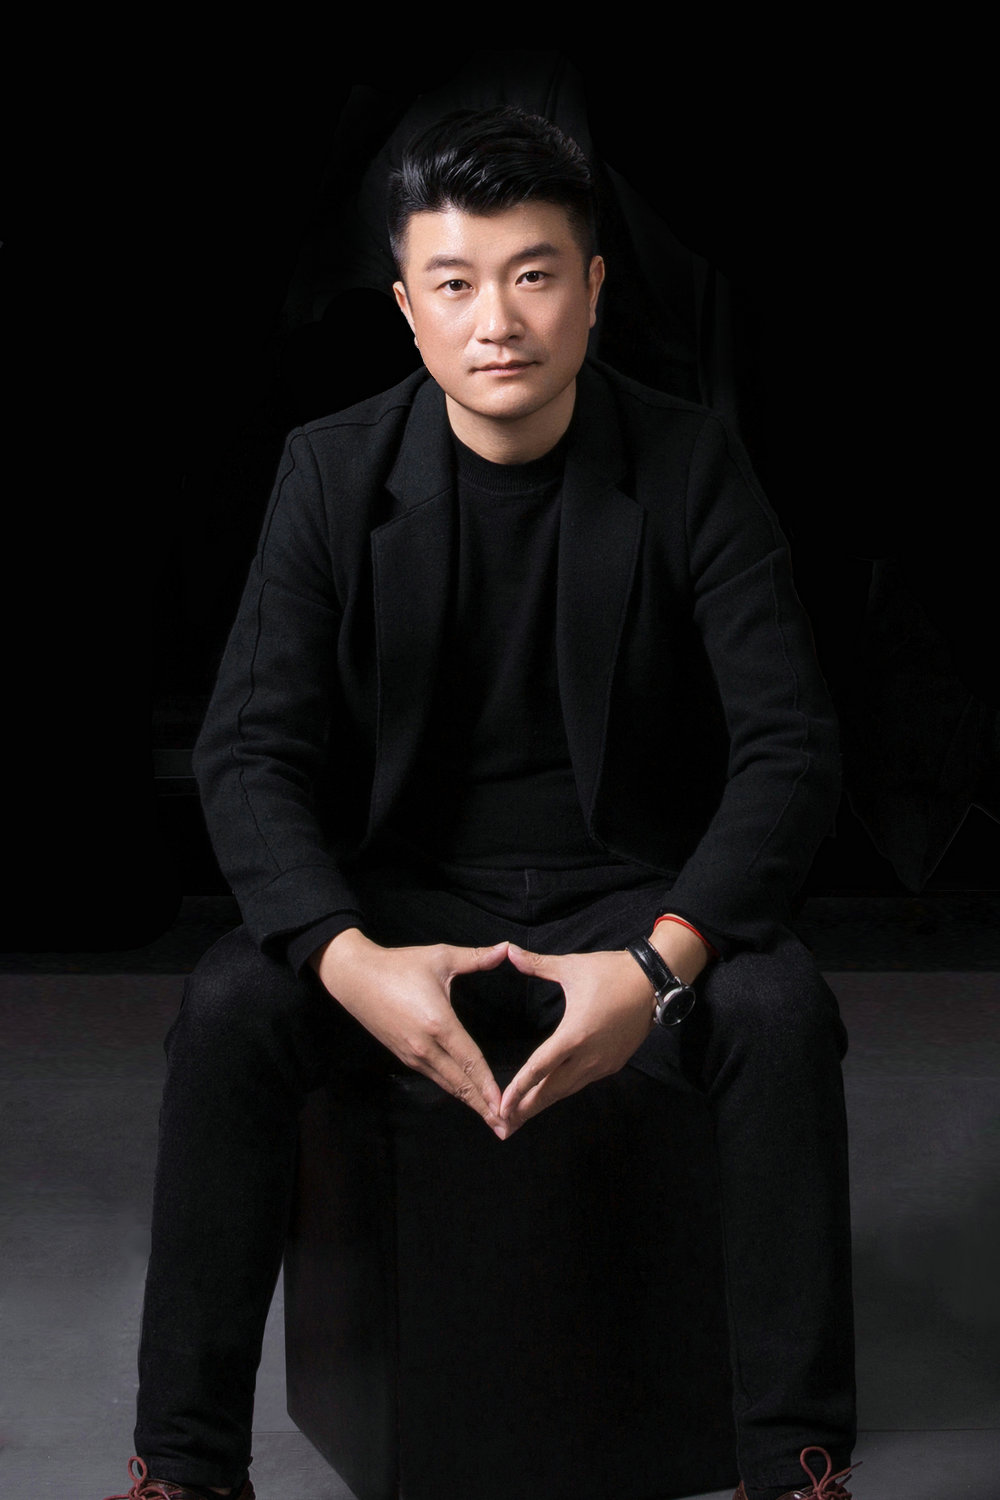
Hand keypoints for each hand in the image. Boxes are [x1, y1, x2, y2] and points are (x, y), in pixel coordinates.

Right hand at [312, 930, 509, 1136]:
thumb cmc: (399, 965)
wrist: (354, 978)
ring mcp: (413, 1054)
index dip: (489, 1086)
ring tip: (490, 1119)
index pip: (471, 1061)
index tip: (505, 1105)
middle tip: (506, 1128)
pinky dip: (453, 1089)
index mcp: (439, 1023)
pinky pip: (434, 1077)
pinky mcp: (404, 1055)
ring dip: (469, 1102)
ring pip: (447, 1084)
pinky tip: (465, 1096)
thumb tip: (506, 949)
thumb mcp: (440, 957)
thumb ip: (475, 958)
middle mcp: (426, 1046)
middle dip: (483, 1107)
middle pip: (460, 1083)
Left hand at [498, 917, 709, 1136]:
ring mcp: (603, 1063)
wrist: (654, 982)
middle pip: (552, 1089)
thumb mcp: (571, 966)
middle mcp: (588, 1056)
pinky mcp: (613, 1063)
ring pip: (568, 1089)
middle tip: (504, 1126)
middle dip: (527, 1108)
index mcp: (574, 1035)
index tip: (502, 1106)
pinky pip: (583, 1082)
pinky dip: (564, 1091)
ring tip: (523, 1116)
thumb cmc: (611, 972)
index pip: (539, 1068)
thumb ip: (537, 964)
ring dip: (545, 1102)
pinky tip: (551, 1095)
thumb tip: (507, 950)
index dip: (519, 1088)